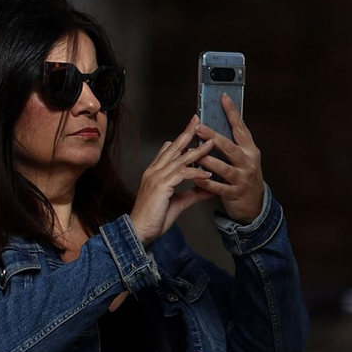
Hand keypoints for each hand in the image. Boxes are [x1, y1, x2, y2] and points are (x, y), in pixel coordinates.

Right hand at [129, 115, 219, 245]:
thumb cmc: (154, 218)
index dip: (181, 138)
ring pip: (180, 159)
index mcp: (155, 172)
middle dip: (188, 133)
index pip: (169, 150)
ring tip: (211, 143)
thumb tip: (209, 188)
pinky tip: (207, 173)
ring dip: (197, 151)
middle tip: (199, 120)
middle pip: (174, 148)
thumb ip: (193, 193)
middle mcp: (154, 171)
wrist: (140, 231)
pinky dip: (195, 173)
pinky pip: (181, 174)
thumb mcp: (178, 203)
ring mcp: (157, 177)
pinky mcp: (161, 185)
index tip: (192, 128)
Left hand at [192, 93, 264, 222]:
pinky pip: (218, 187)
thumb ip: (231, 142)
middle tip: (200, 128)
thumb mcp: (243, 157)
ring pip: (224, 168)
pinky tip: (195, 177)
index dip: (232, 113)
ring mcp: (242, 178)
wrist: (253, 205)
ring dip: (207, 160)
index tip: (223, 98)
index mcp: (250, 150)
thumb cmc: (244, 176)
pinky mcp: (234, 193)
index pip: (240, 128)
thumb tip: (214, 122)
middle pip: (231, 148)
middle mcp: (248, 162)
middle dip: (215, 137)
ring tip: (193, 154)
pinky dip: (206, 182)